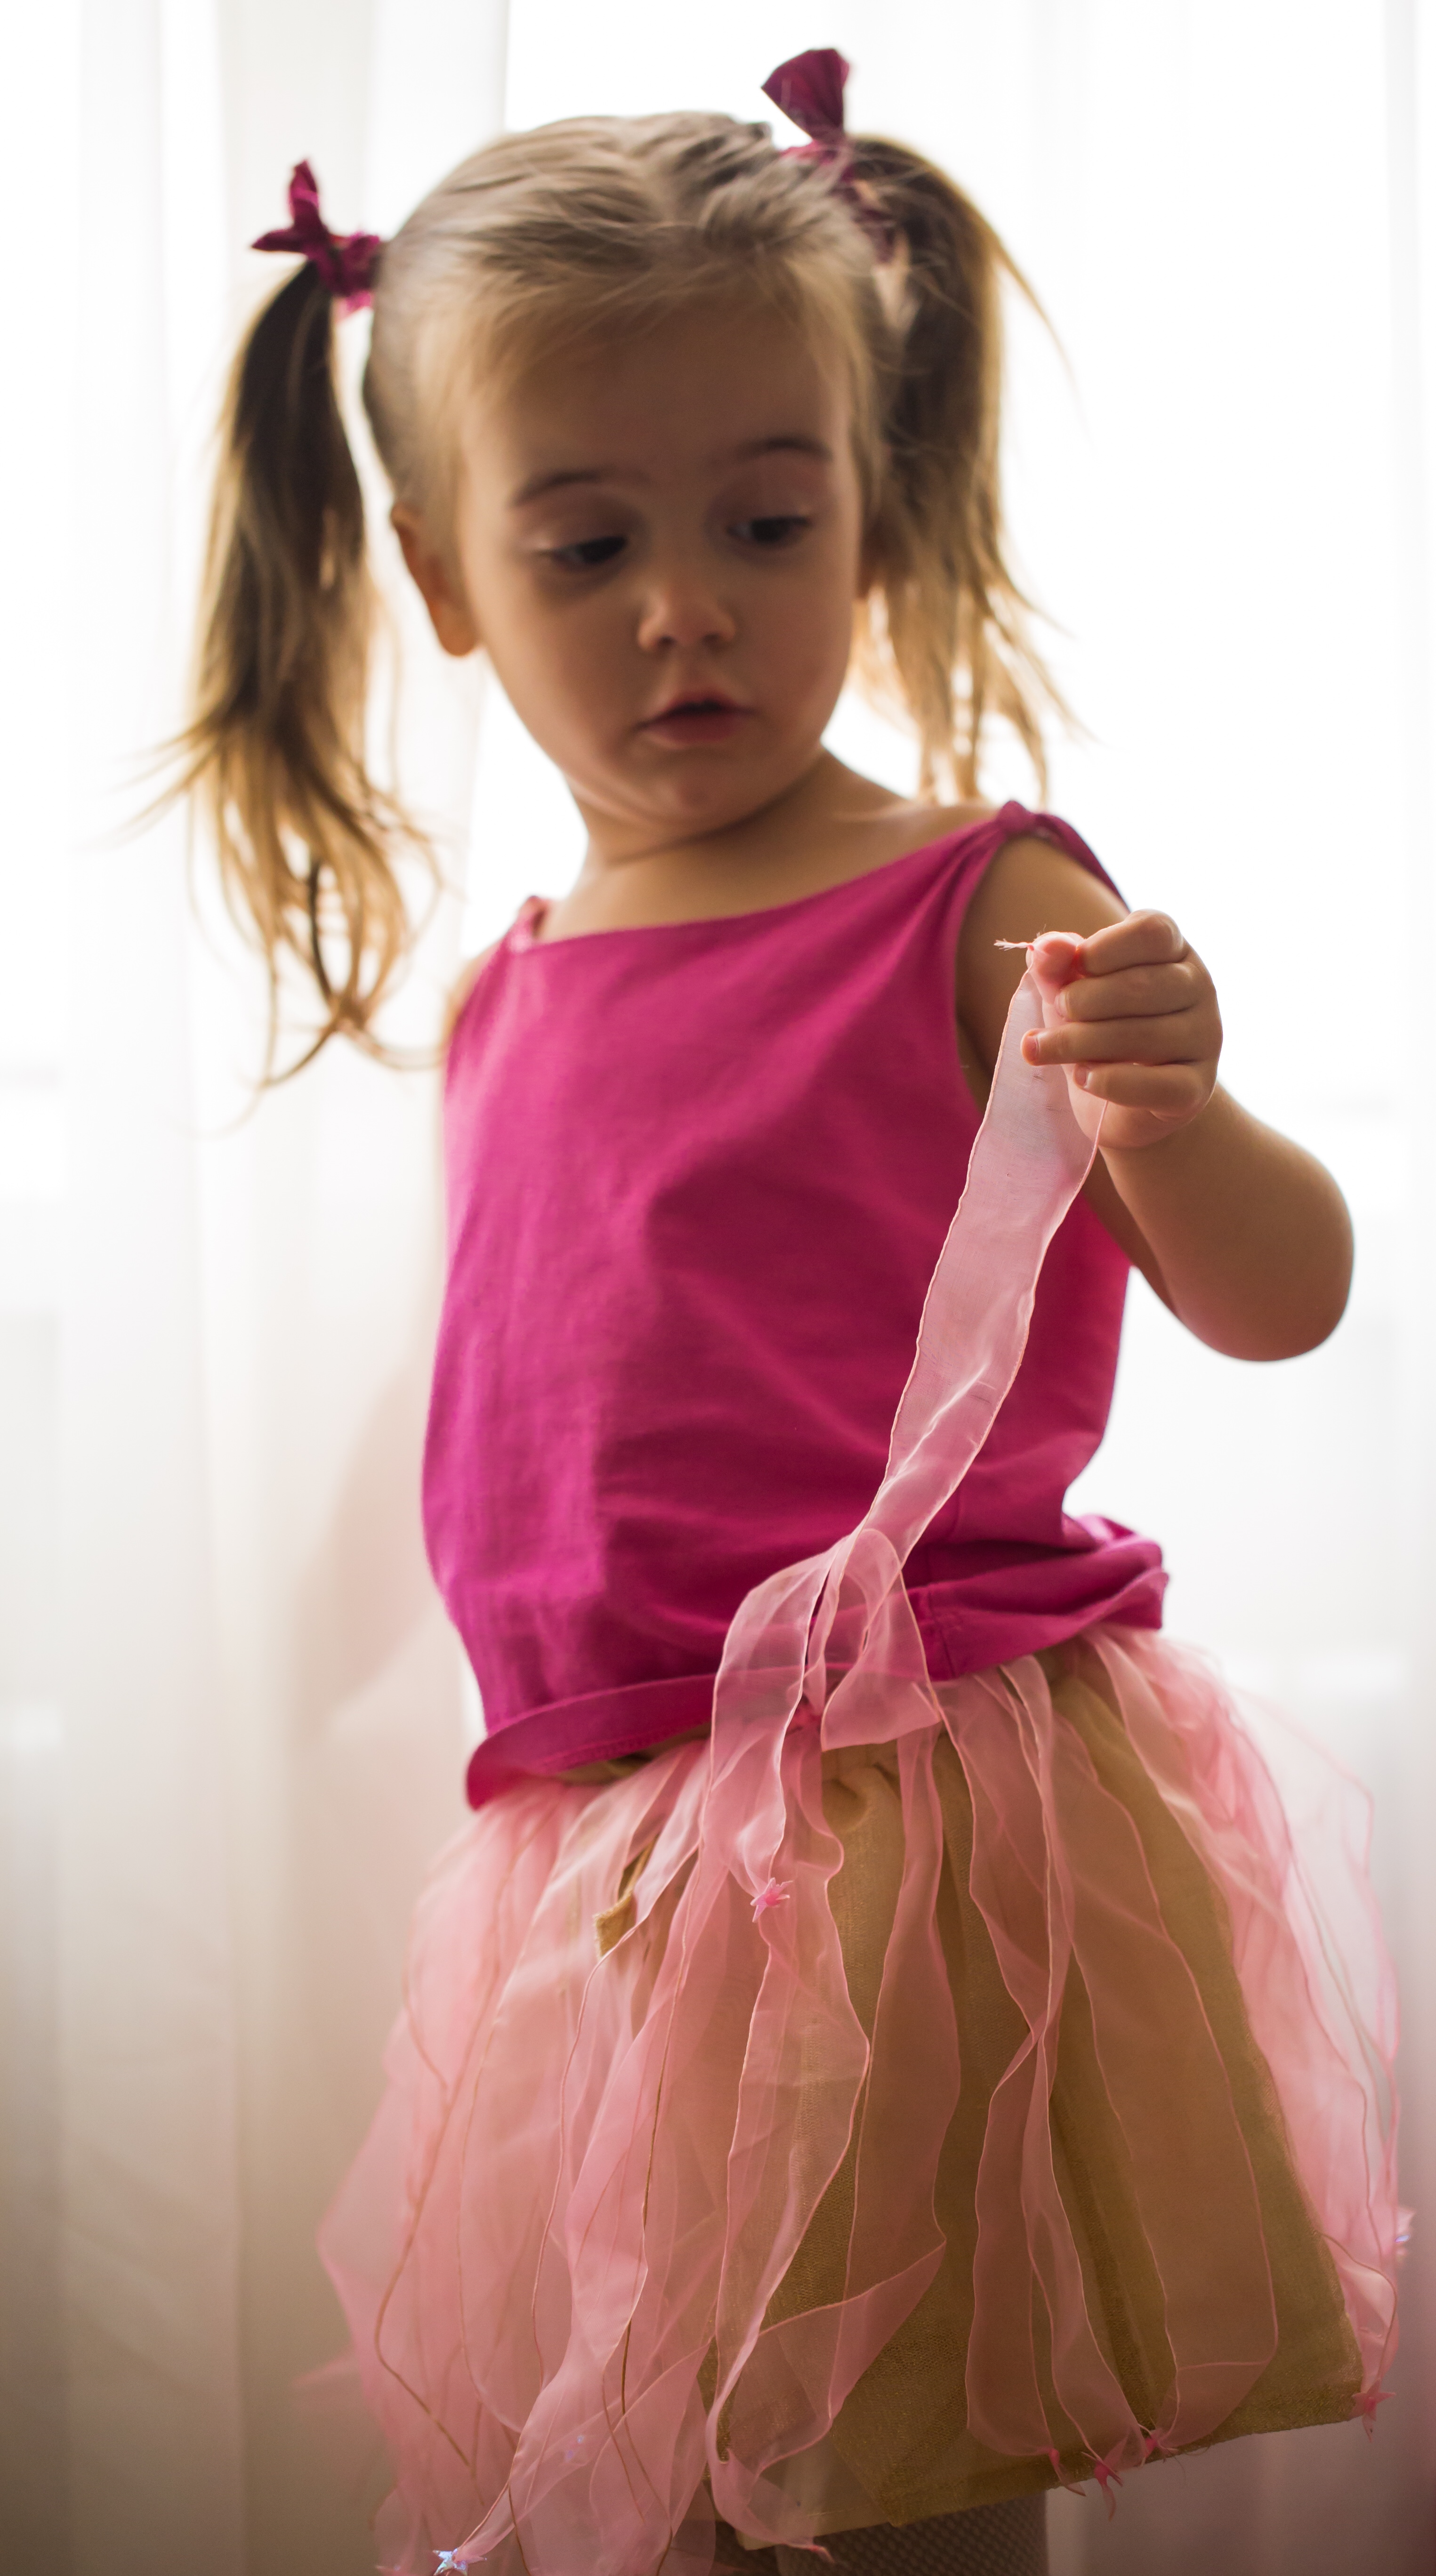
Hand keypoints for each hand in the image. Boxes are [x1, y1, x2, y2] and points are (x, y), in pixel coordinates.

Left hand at [1019, 911, 1221, 1153]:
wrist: (1113, 1099)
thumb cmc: (1094, 1026)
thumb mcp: (1068, 989)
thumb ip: (1056, 964)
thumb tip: (1046, 948)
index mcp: (1173, 949)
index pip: (1152, 932)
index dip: (1105, 947)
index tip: (1075, 966)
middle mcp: (1199, 987)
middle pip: (1142, 986)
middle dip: (1081, 1000)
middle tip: (1057, 1011)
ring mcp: (1205, 1038)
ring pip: (1144, 1037)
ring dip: (1080, 1043)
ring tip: (1042, 1049)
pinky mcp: (1197, 1087)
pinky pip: (1158, 1085)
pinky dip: (1112, 1082)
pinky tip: (1083, 1079)